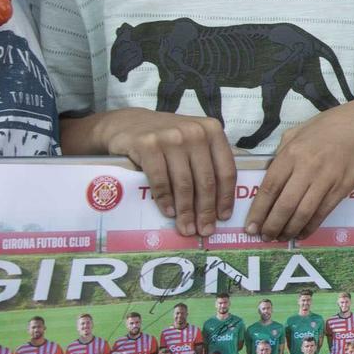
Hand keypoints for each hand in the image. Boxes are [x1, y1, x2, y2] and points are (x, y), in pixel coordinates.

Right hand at [93, 109, 236, 236]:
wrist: (128, 123)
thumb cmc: (167, 137)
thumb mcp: (193, 141)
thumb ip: (208, 162)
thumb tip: (219, 205)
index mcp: (212, 130)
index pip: (226, 170)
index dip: (225, 197)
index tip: (223, 218)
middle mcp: (194, 131)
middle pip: (206, 180)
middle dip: (205, 210)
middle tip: (204, 230)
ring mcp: (171, 137)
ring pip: (184, 183)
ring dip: (186, 211)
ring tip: (186, 228)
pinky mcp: (147, 145)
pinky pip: (160, 180)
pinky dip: (165, 200)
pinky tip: (169, 212)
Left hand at [246, 100, 353, 239]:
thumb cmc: (330, 125)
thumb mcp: (299, 131)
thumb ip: (283, 152)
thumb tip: (270, 173)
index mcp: (292, 153)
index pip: (269, 188)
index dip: (258, 211)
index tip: (250, 226)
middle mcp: (307, 168)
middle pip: (284, 205)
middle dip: (271, 226)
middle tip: (265, 237)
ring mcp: (327, 179)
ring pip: (303, 213)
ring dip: (290, 229)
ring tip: (281, 238)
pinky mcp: (343, 188)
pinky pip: (323, 212)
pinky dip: (310, 226)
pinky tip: (302, 233)